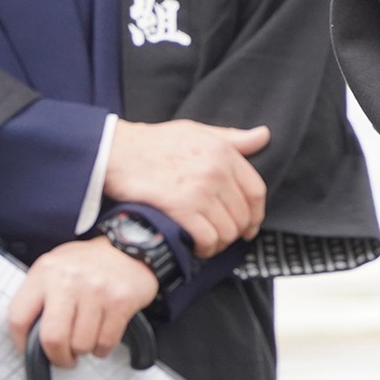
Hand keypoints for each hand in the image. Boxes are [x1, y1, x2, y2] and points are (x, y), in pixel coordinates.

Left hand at [8, 238, 158, 368]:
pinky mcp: (120, 301)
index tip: (29, 349)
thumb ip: (38, 296)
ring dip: (83, 350)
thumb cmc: (86, 263)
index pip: (18, 318)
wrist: (127, 247)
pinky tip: (101, 339)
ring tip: (86, 340)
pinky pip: (106, 341)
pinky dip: (102, 348)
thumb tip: (28, 336)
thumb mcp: (54, 268)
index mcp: (45, 272)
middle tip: (63, 358)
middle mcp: (69, 280)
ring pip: (82, 344)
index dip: (21, 342)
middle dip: (58, 357)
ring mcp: (96, 290)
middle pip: (53, 338)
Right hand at [103, 119, 268, 257]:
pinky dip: (204, 249)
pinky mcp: (181, 208)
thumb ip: (232, 138)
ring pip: (227, 230)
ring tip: (207, 244)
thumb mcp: (197, 131)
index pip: (256, 191)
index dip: (256, 213)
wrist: (116, 151)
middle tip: (222, 238)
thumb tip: (263, 135)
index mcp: (224, 153)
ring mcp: (200, 191)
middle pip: (243, 215)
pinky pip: (207, 238)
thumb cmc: (154, 142)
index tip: (250, 225)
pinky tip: (195, 247)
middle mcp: (217, 172)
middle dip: (235, 232)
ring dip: (219, 244)